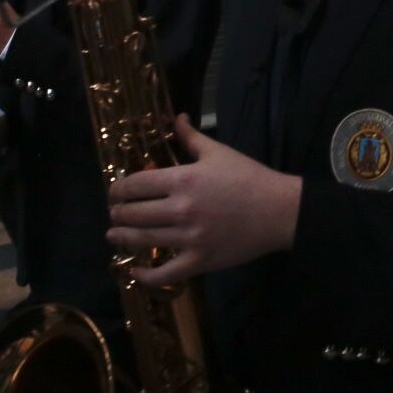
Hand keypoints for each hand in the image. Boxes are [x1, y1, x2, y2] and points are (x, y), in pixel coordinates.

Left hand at [107, 116, 302, 285]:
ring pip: (142, 240)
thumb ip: (191, 137)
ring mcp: (188, 238)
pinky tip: (135, 271)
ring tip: (113, 236)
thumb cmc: (249, 178)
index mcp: (182, 179)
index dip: (118, 189)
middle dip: (118, 213)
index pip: (134, 185)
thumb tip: (177, 117)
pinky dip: (145, 276)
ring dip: (122, 238)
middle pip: (133, 214)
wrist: (279, 210)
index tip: (115, 192)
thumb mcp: (219, 152)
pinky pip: (165, 273)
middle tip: (115, 214)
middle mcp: (180, 209)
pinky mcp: (199, 261)